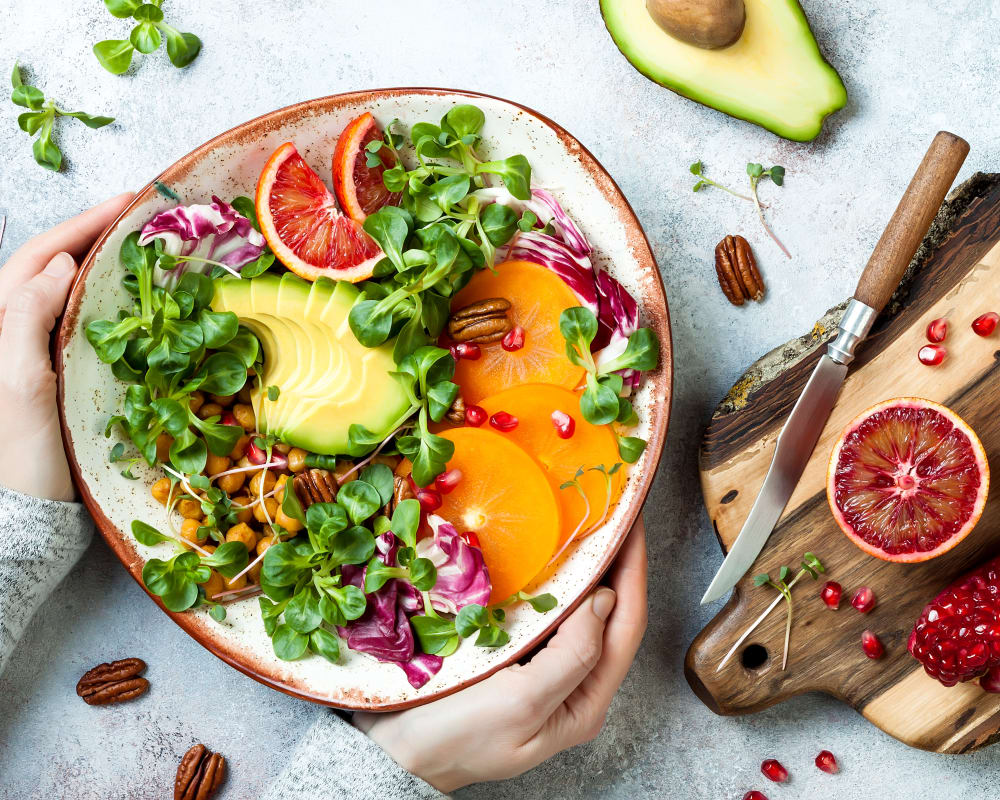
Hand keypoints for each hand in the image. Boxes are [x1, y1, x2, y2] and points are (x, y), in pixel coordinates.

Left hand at [0, 193, 133, 500]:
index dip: (82, 225)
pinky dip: (111, 300)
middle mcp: (14, 330)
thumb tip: (59, 266)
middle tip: (142, 216)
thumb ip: (27, 320)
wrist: (28, 512)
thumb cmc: (22, 457)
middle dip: (94, 233)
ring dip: (104, 263)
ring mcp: (36, 350)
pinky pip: (84, 321)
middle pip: (53, 265)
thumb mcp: (22, 387)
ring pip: (69, 290)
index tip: (127, 202)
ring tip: (143, 246)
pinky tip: (136, 298)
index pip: (40, 257)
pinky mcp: (59, 371)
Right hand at [355, 516, 647, 792]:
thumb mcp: (522, 703)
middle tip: (612, 515)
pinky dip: (552, 582)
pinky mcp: (515, 658)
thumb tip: (604, 599)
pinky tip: (545, 557)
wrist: (395, 753)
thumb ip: (573, 655)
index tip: (632, 525)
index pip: (626, 626)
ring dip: (586, 570)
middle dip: (615, 565)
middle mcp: (572, 686)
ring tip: (587, 527)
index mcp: (584, 702)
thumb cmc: (456, 736)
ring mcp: (543, 671)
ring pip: (579, 612)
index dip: (633, 571)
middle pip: (609, 616)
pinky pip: (546, 613)